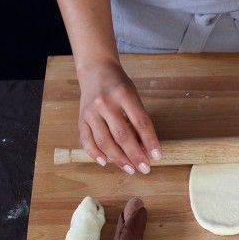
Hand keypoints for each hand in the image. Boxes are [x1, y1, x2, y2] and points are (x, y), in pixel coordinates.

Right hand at [77, 59, 160, 173]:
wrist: (95, 70)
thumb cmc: (119, 85)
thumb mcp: (133, 96)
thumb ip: (138, 119)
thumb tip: (146, 147)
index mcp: (124, 95)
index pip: (141, 122)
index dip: (150, 141)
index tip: (157, 156)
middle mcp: (105, 103)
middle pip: (122, 135)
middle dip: (135, 155)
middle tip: (145, 169)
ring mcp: (91, 112)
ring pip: (104, 141)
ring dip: (118, 159)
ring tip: (130, 169)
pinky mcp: (81, 119)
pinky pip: (86, 140)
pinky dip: (95, 154)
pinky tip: (105, 162)